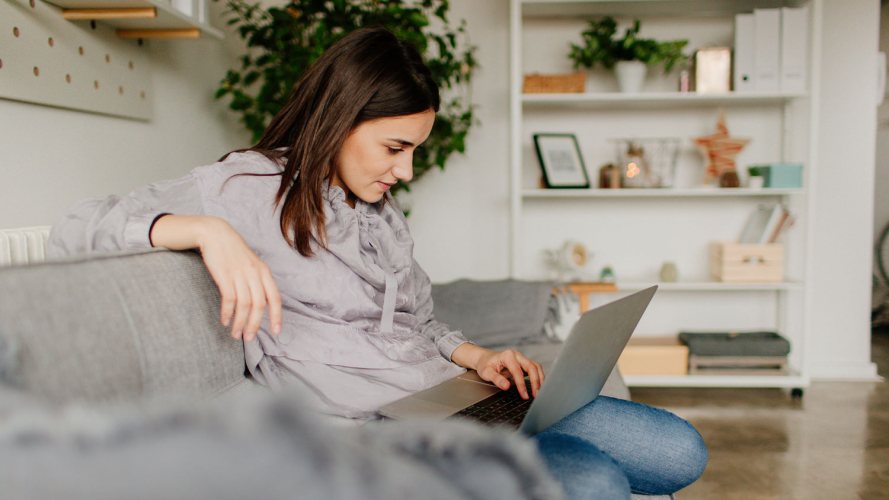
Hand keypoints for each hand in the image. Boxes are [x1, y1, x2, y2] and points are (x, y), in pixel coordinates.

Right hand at [152, 214, 282, 341]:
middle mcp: (255, 273)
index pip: (275, 298)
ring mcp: (240, 274)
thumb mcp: (251, 264)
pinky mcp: (225, 275)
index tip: (276, 332)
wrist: (214, 233)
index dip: (276, 316)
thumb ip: (257, 281)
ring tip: (235, 334)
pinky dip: (228, 313)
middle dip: (254, 325)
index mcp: (264, 272)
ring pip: (244, 305)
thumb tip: (261, 304)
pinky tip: (225, 321)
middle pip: (259, 305)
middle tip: (248, 338)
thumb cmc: (233, 252)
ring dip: (240, 322)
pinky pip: (229, 299)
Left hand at [451, 344, 544, 399]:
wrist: (485, 359)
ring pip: (536, 367)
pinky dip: (539, 377)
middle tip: (536, 395)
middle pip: (532, 367)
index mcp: (508, 356)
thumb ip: (496, 379)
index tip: (524, 395)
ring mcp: (522, 358)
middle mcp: (517, 355)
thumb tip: (506, 386)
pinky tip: (539, 386)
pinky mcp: (524, 363)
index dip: (522, 384)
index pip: (518, 371)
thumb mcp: (486, 373)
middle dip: (536, 381)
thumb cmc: (485, 365)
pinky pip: (535, 369)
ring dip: (540, 379)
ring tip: (540, 392)